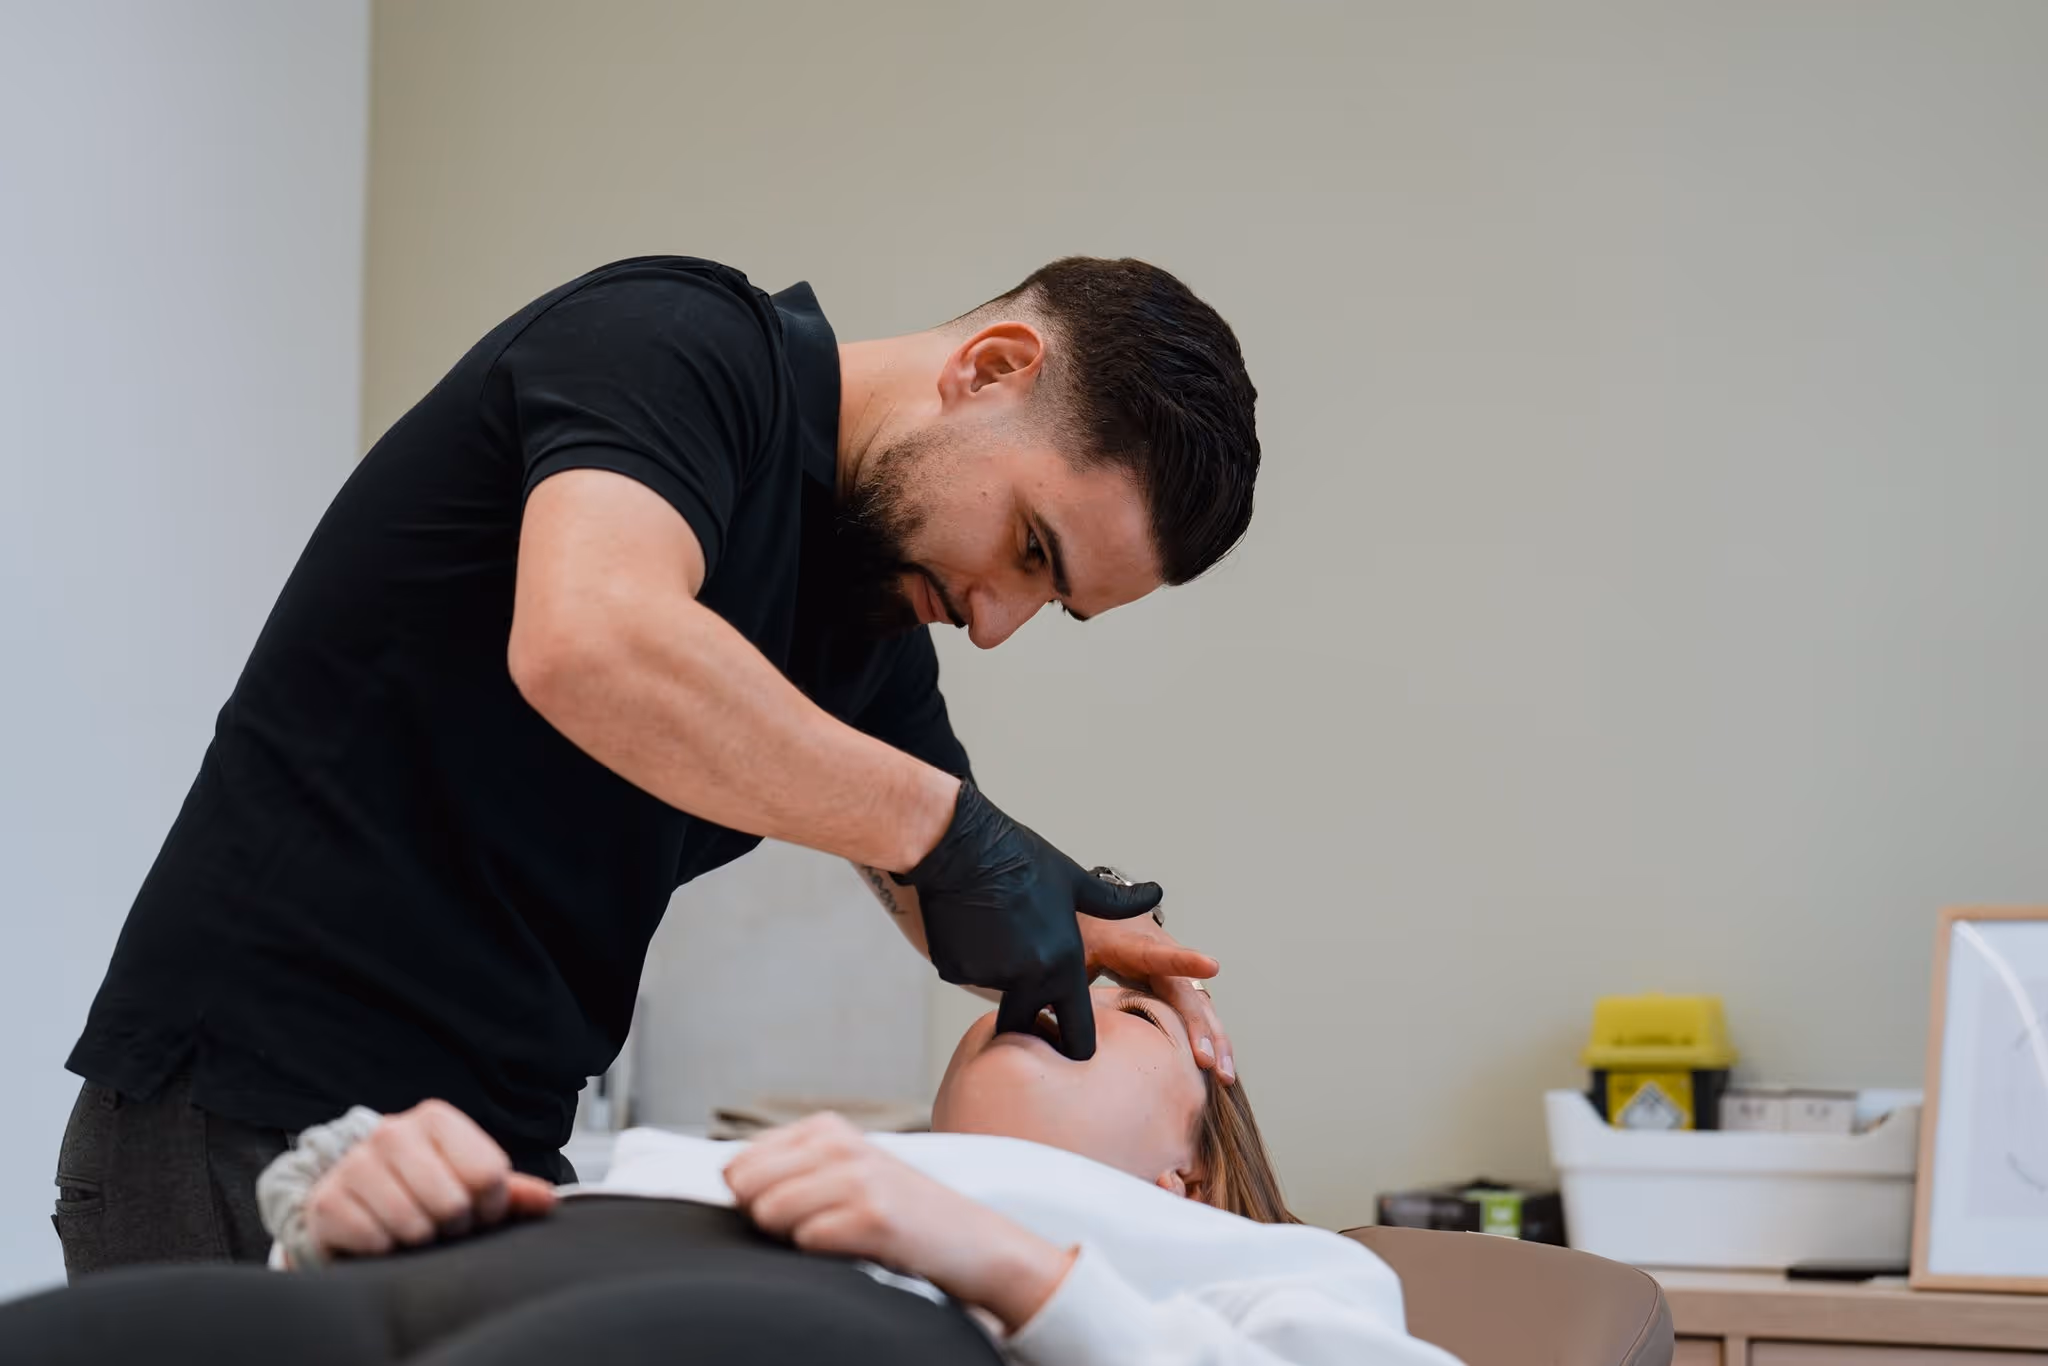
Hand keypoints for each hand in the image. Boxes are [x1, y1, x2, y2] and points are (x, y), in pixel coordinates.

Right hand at [303, 1099, 556, 1259]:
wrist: (348, 1196)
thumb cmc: (419, 1188)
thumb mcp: (466, 1181)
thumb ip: (509, 1191)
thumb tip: (548, 1201)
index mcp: (435, 1119)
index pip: (487, 1173)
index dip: (490, 1205)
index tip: (479, 1210)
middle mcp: (392, 1132)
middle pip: (452, 1203)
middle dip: (454, 1226)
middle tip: (442, 1224)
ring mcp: (355, 1164)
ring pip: (413, 1225)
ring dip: (419, 1241)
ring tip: (413, 1229)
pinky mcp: (327, 1201)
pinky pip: (375, 1242)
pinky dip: (384, 1250)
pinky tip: (381, 1236)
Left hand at [725, 1113, 1075, 1332]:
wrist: (972, 1241)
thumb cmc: (901, 1213)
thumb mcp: (844, 1173)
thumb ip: (788, 1169)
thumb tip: (727, 1181)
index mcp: (826, 1128)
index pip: (739, 1161)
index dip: (753, 1197)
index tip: (795, 1208)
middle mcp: (839, 1144)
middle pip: (746, 1187)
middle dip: (766, 1217)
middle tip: (817, 1225)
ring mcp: (858, 1177)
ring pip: (770, 1214)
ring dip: (796, 1237)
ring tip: (840, 1234)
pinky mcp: (873, 1215)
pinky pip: (807, 1241)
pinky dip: (824, 1255)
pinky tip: (858, 1248)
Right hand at [901, 778, 1161, 1059]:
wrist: (963, 846)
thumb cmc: (1022, 861)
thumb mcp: (1074, 882)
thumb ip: (1116, 903)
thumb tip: (1156, 893)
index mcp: (1064, 965)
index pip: (1078, 1036)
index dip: (1074, 1043)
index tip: (1067, 1039)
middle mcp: (1029, 979)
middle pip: (1028, 1024)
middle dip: (1027, 1017)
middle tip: (1021, 985)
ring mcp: (990, 977)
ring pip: (997, 990)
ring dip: (998, 972)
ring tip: (996, 928)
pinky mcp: (955, 970)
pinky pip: (967, 974)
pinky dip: (970, 958)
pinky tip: (972, 925)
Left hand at [1081, 916, 1233, 1082]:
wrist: (1096, 911)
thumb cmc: (1083, 932)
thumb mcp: (1070, 952)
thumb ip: (1066, 983)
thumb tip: (1052, 1018)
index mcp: (1132, 943)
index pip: (1159, 954)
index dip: (1183, 961)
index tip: (1211, 965)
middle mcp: (1163, 955)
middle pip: (1186, 992)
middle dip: (1201, 1027)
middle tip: (1208, 1060)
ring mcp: (1173, 970)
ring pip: (1200, 1006)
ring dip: (1215, 1039)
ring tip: (1225, 1075)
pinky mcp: (1175, 985)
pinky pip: (1197, 1013)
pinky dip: (1210, 1039)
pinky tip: (1220, 1070)